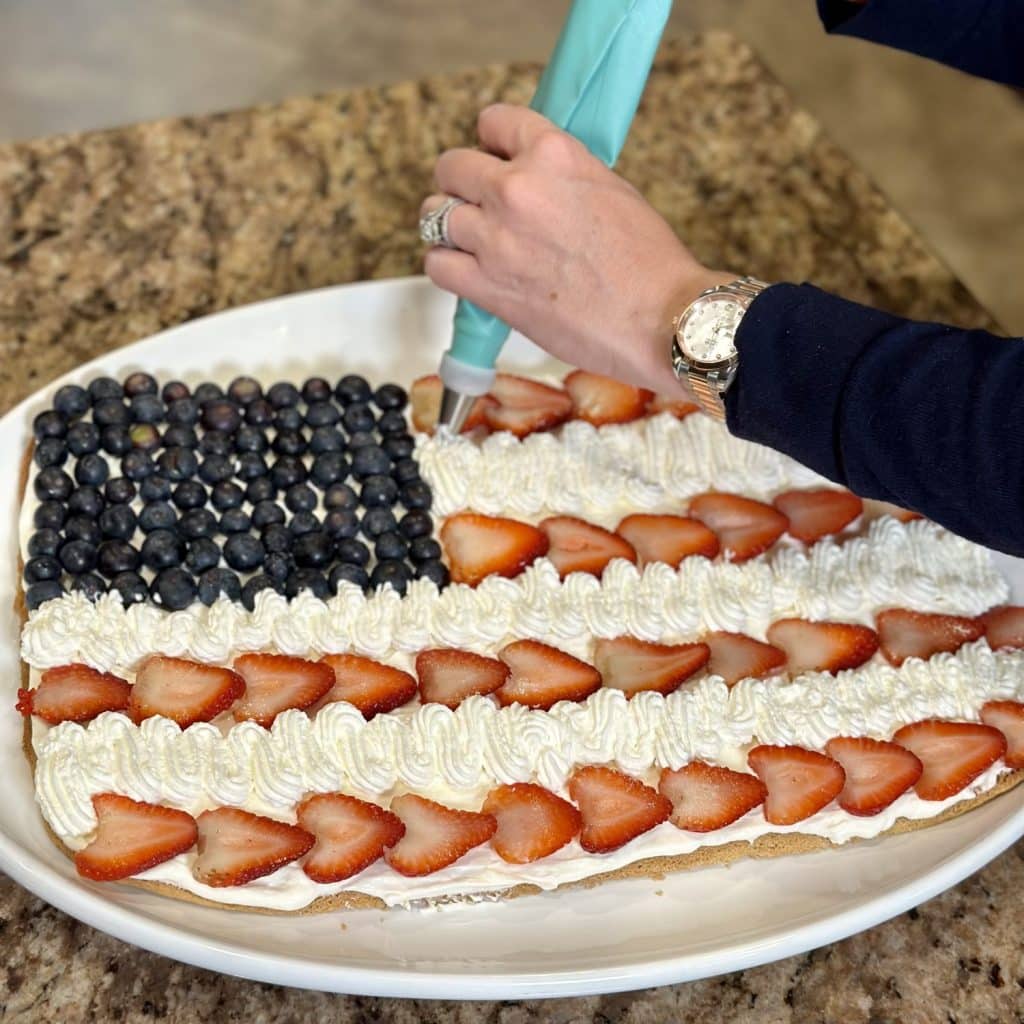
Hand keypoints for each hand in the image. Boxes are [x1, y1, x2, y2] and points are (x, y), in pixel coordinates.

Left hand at [421, 103, 733, 394]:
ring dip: (448, 226)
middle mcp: (516, 189)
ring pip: (435, 216)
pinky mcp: (488, 287)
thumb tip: (533, 179)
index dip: (492, 144)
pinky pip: (437, 264)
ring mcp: (496, 240)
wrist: (660, 316)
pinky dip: (446, 265)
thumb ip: (560, 175)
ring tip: (467, 239)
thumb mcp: (608, 186)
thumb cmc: (648, 260)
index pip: (492, 122)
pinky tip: (465, 269)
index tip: (496, 159)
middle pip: (452, 168)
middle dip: (460, 183)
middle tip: (474, 202)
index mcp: (552, 153)